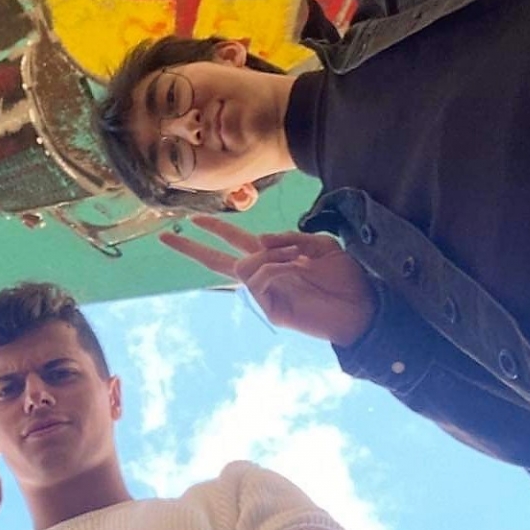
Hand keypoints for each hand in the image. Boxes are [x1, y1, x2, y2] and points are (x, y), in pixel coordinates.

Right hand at [161, 217, 376, 346]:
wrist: (364, 307)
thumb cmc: (345, 278)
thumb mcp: (320, 245)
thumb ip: (288, 238)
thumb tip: (258, 240)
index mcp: (273, 258)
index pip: (235, 242)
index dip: (215, 229)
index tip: (193, 219)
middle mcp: (263, 275)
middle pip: (217, 261)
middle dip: (191, 249)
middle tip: (165, 239)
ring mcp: (265, 294)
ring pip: (245, 265)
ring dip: (271, 255)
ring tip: (300, 259)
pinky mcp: (271, 309)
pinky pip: (261, 278)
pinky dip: (278, 267)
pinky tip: (298, 268)